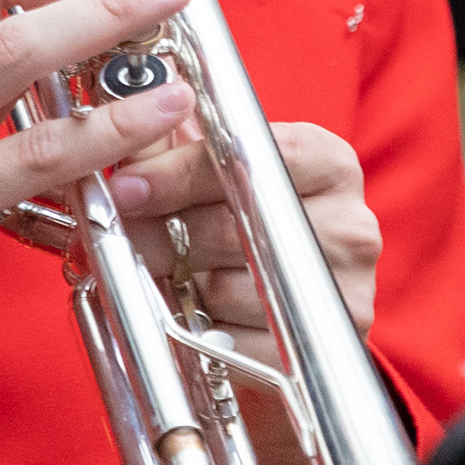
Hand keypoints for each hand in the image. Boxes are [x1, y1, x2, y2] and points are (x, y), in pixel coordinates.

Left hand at [108, 119, 380, 337]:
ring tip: (147, 274)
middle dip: (163, 230)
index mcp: (329, 162)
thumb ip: (176, 141)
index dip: (182, 170)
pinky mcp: (329, 346)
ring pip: (229, 287)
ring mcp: (345, 288)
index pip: (253, 155)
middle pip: (236, 224)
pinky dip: (201, 332)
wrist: (293, 304)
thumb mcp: (223, 170)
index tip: (128, 184)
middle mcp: (350, 222)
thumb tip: (122, 117)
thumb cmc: (248, 221)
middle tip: (115, 233)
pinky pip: (240, 342)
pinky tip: (184, 316)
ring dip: (175, 284)